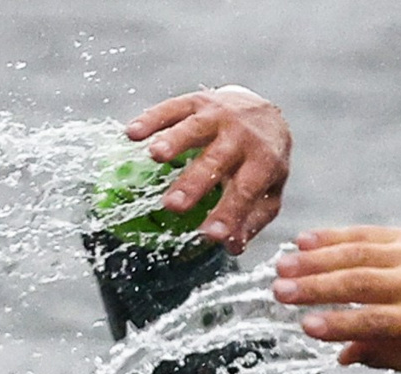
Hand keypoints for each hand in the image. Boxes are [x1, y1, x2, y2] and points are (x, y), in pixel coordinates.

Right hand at [122, 85, 290, 253]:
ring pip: (194, 128)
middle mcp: (242, 136)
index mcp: (264, 163)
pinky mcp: (197, 101)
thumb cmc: (263, 163)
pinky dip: (151, 120)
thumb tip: (232, 247)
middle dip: (193, 183)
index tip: (211, 235)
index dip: (228, 214)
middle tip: (172, 205)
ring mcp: (218, 115)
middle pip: (216, 161)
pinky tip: (132, 134)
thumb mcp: (268, 192)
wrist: (265, 112)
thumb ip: (251, 219)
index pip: (245, 191)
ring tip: (155, 156)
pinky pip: (172, 108)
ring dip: (173, 141)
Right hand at [272, 227, 400, 373]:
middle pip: (361, 284)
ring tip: (282, 266)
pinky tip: (306, 240)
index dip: (341, 324)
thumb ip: (389, 356)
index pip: (377, 321)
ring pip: (359, 254)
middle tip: (280, 293)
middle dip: (316, 288)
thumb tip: (344, 354)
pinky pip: (369, 234)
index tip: (306, 327)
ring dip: (316, 259)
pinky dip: (335, 236)